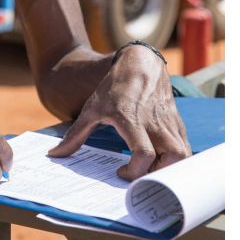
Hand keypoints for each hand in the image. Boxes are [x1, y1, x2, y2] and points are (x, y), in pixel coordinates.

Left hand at [48, 45, 190, 179]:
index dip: (133, 171)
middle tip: (141, 175)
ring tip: (151, 169)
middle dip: (159, 174)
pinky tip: (160, 158)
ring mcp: (168, 122)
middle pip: (172, 157)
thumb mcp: (91, 109)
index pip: (142, 153)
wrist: (140, 64)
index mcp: (131, 119)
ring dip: (170, 168)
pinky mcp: (177, 121)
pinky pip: (184, 145)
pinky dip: (175, 157)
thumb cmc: (114, 87)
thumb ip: (75, 135)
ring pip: (183, 154)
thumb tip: (55, 154)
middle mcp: (154, 122)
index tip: (120, 172)